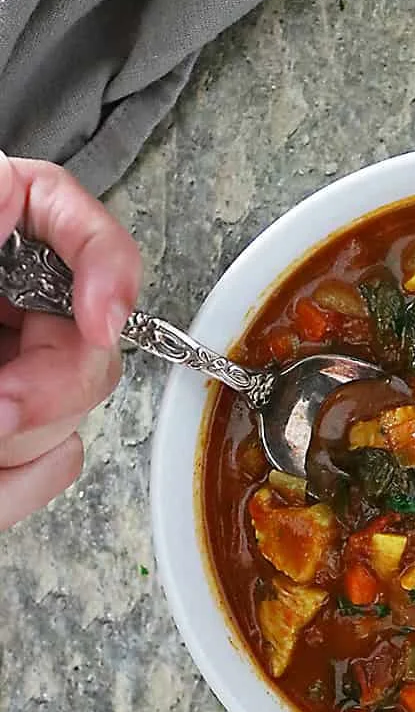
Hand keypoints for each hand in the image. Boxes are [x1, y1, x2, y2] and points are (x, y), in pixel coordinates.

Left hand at [0, 154, 141, 529]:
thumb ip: (2, 227)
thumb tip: (76, 281)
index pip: (74, 225)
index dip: (107, 264)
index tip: (103, 316)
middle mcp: (8, 309)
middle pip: (93, 337)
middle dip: (50, 387)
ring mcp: (12, 377)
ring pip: (76, 415)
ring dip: (22, 447)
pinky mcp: (11, 438)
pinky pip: (52, 469)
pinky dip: (12, 486)